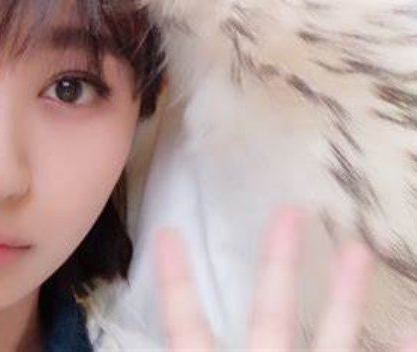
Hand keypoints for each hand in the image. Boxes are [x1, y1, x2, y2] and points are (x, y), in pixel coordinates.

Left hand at [154, 210, 415, 350]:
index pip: (187, 323)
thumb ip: (180, 343)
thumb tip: (157, 280)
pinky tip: (412, 327)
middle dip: (278, 262)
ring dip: (346, 296)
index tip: (166, 234)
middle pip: (271, 312)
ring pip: (330, 338)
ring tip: (358, 247)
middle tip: (287, 210)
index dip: (177, 282)